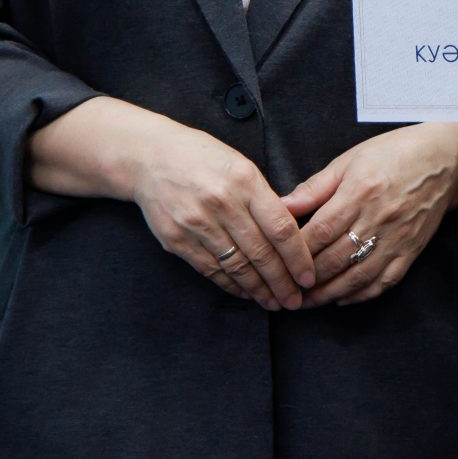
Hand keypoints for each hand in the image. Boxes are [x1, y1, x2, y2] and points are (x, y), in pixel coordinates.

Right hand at [32, 100, 317, 308]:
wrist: (149, 157)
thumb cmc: (201, 157)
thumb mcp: (239, 165)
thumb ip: (263, 197)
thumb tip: (290, 234)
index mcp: (244, 180)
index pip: (281, 228)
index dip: (298, 258)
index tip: (308, 277)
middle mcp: (221, 203)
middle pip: (261, 253)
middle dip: (282, 282)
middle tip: (295, 300)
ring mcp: (196, 223)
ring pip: (236, 266)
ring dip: (258, 289)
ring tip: (273, 302)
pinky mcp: (176, 239)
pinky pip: (210, 269)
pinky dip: (230, 284)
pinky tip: (244, 292)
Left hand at [283, 123, 457, 304]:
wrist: (443, 161)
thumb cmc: (393, 154)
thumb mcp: (349, 160)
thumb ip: (315, 187)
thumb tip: (282, 205)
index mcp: (359, 193)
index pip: (320, 232)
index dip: (296, 252)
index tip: (277, 263)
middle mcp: (377, 220)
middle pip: (335, 259)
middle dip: (306, 279)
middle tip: (284, 290)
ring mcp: (396, 239)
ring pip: (357, 277)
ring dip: (328, 293)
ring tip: (306, 302)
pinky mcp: (410, 252)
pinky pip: (384, 281)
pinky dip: (361, 295)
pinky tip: (342, 299)